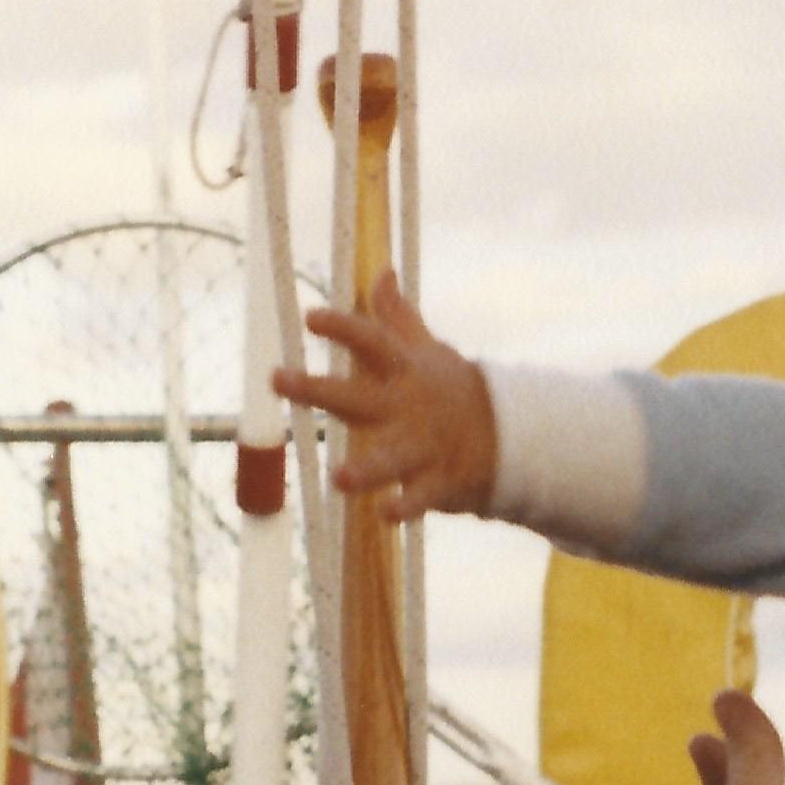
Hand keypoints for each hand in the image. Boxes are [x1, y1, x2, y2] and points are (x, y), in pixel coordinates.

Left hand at [281, 274, 498, 519]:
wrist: (507, 435)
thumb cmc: (451, 389)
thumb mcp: (426, 350)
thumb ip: (398, 317)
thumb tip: (382, 271)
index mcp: (403, 373)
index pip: (370, 342)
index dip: (342, 328)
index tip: (311, 318)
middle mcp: (406, 407)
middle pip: (356, 397)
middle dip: (317, 389)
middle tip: (277, 379)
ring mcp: (423, 446)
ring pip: (390, 457)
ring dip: (366, 468)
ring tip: (339, 477)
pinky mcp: (439, 481)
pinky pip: (420, 497)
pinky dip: (406, 506)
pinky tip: (386, 514)